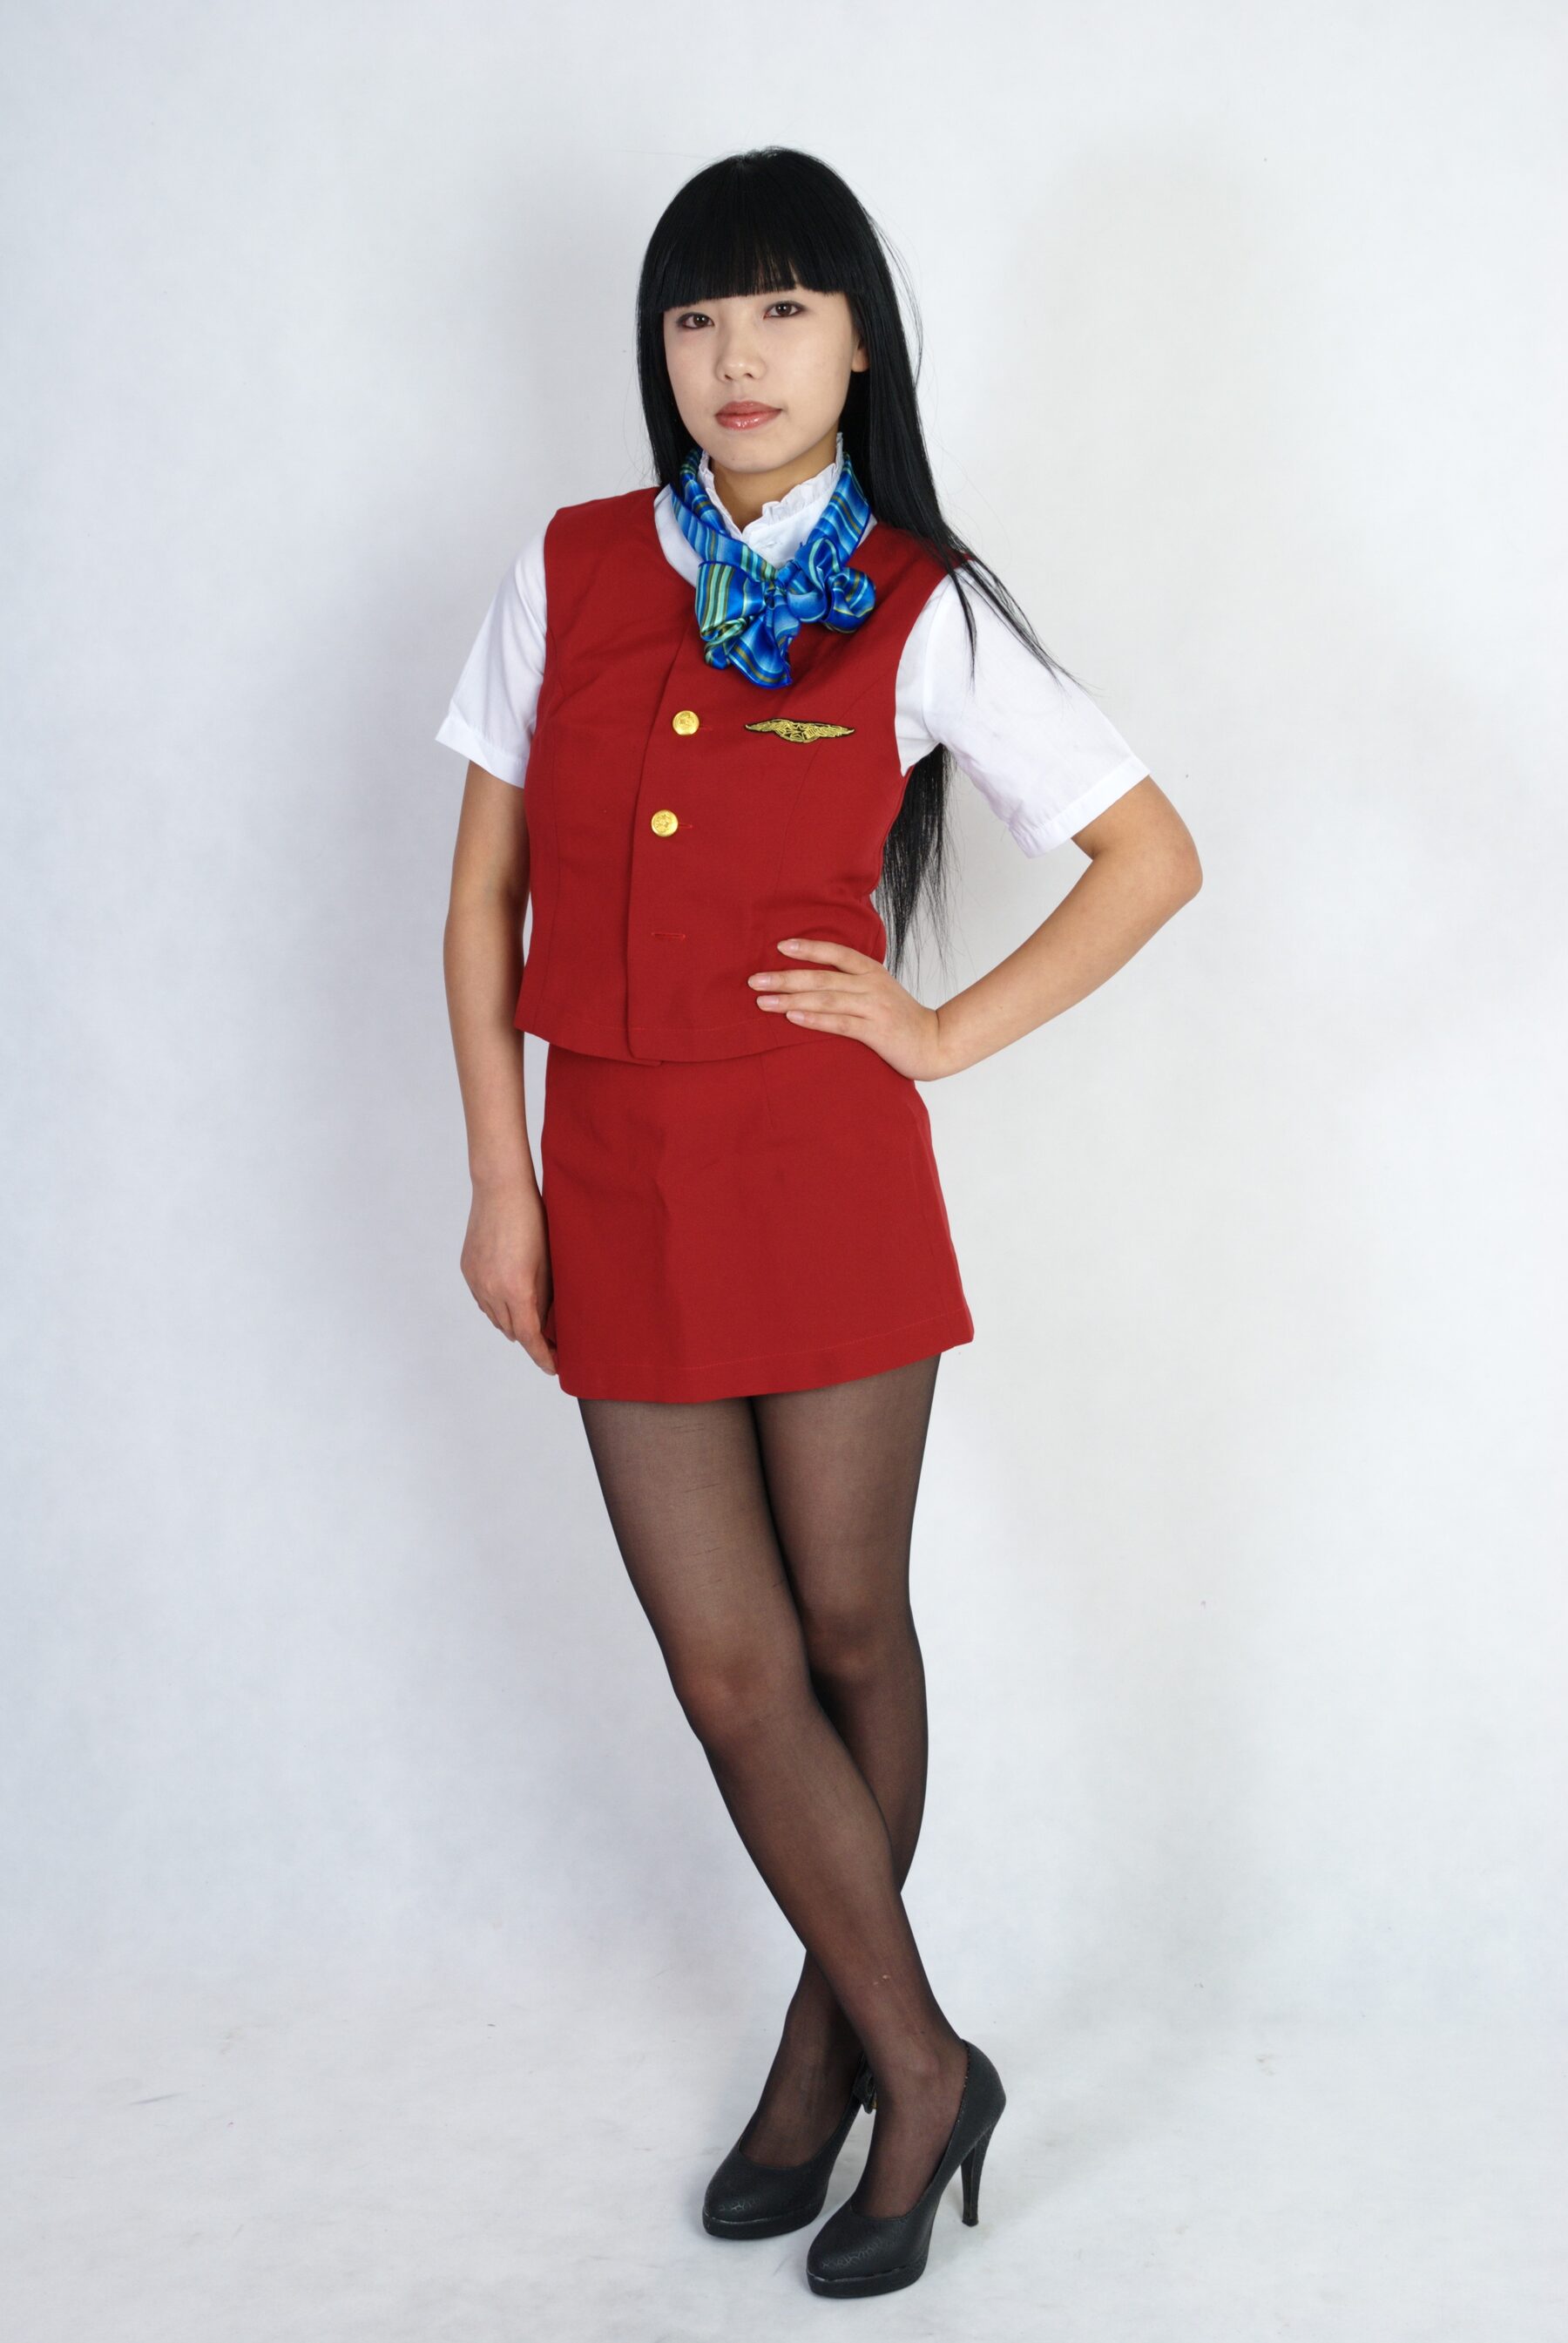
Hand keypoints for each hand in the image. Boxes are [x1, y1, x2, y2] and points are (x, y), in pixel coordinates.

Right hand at [460, 1178, 557, 1375]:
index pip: (529, 1337)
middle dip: (531, 1339)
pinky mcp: (467, 1270)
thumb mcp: (549, 1262)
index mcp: (516, 1289)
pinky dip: (498, 1305)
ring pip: (495, 1317)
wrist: (500, 1189)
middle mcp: (491, 1290)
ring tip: (533, 1319)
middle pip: (512, 1331)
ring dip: (513, 1322)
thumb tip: (548, 1323)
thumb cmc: (534, 1220)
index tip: (554, 1367)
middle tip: (553, 1342)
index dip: (543, 1356)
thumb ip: (547, 1297)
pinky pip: (483, 1300)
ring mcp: (476, 1281)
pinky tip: (511, 1298)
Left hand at [746, 937, 952, 1078]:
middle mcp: (871, 985)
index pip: (836, 953)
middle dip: (785, 978)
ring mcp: (873, 1008)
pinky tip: (792, 1019)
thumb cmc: (901, 1018)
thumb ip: (852, 981)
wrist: (934, 1042)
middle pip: (822, 978)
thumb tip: (815, 977)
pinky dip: (814, 1021)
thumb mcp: (879, 990)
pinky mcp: (875, 1032)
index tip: (780, 946)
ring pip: (826, 1000)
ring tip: (763, 1002)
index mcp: (871, 971)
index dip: (808, 949)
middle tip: (755, 980)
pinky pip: (840, 1024)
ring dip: (791, 1000)